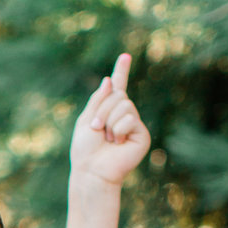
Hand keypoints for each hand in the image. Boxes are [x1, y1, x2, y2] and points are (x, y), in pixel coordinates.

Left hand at [69, 52, 150, 188]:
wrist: (92, 171)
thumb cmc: (85, 150)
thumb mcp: (86, 120)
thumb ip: (97, 99)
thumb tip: (110, 80)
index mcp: (108, 111)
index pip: (118, 87)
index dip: (122, 71)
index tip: (125, 56)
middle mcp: (124, 115)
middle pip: (119, 94)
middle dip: (102, 110)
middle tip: (97, 129)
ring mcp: (134, 124)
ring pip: (125, 105)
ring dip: (109, 121)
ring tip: (107, 139)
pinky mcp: (142, 134)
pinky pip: (130, 119)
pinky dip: (118, 130)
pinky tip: (117, 143)